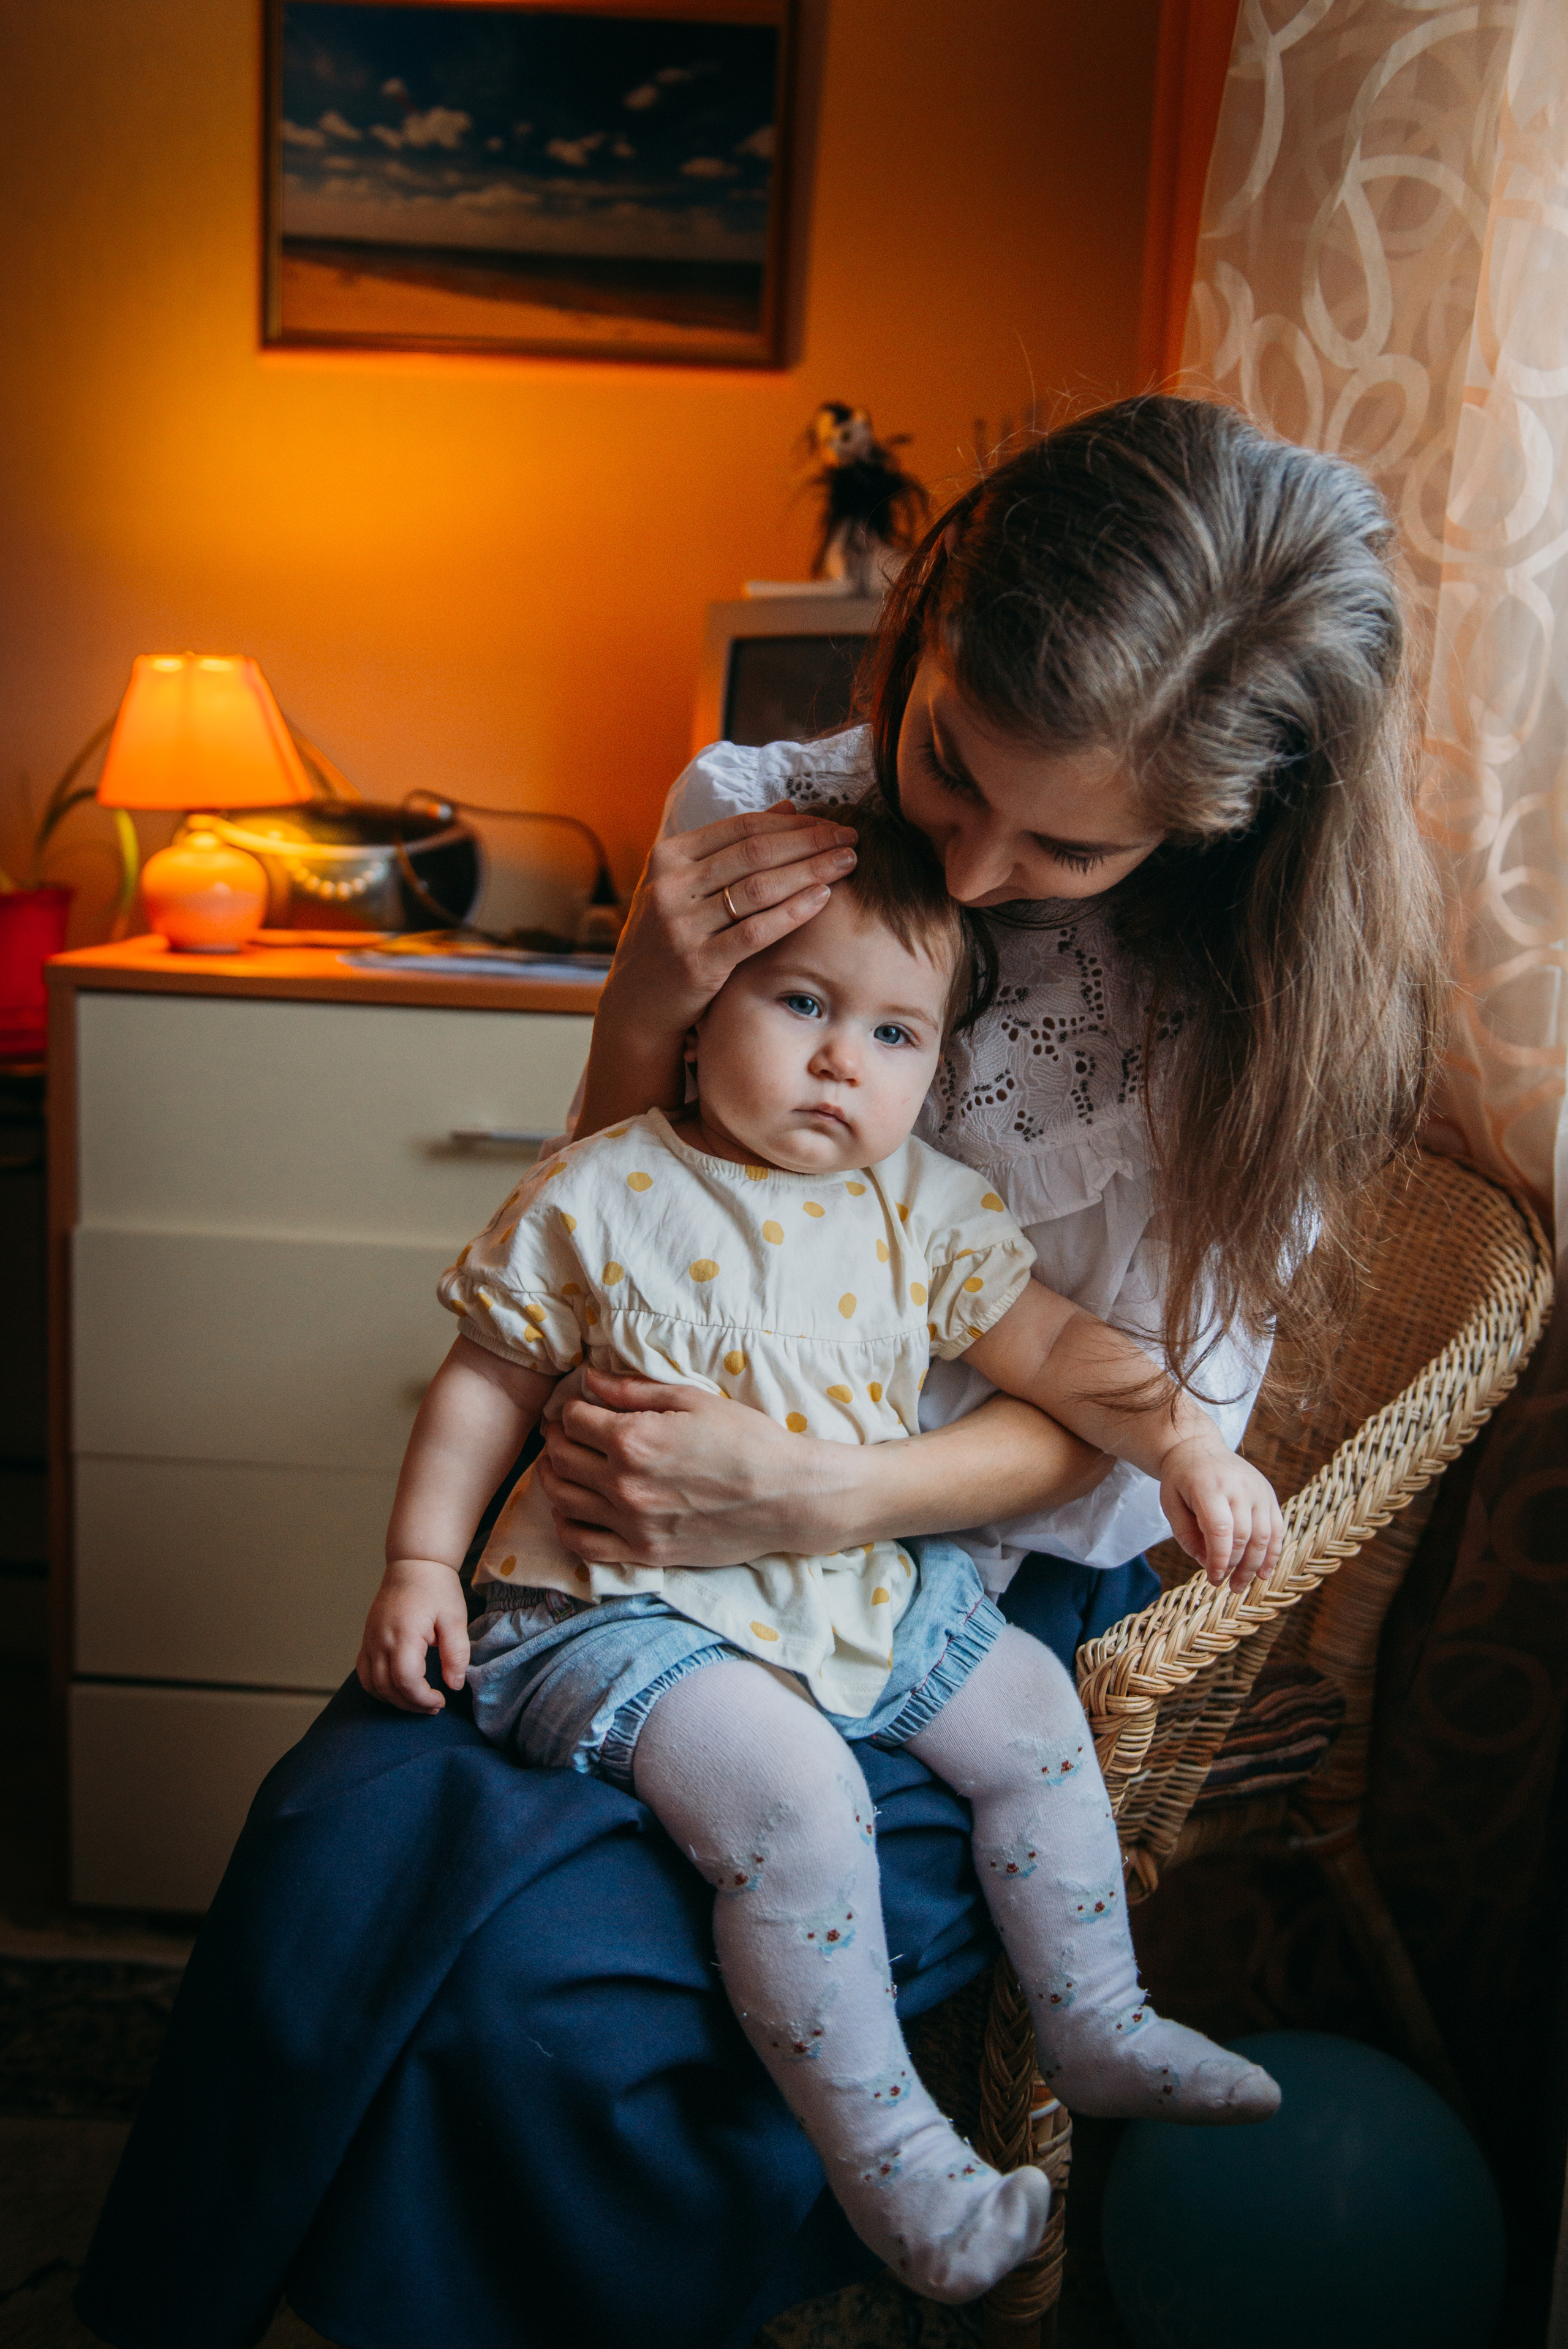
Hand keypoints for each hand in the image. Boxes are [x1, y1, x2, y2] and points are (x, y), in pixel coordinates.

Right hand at [356, 1556, 470, 1713]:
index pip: (406, 1681)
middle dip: (411, 1704)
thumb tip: (454, 1685)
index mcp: (403, 1635)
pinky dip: (377, 1688)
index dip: (422, 1699)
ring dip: (394, 1700)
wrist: (413, 1565)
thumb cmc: (436, 1589)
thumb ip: (456, 1654)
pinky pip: (363, 1673)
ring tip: (417, 1701)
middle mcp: (380, 1640)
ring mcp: (370, 1640)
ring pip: (372, 1685)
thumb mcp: (455, 1619)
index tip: (441, 1701)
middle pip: (387, 1688)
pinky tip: (397, 1690)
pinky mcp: (366, 1639)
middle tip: (433, 1706)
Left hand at [537, 1371, 845, 1565]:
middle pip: (561, 1458)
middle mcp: (624, 1483)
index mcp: (634, 1439)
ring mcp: (632, 1522)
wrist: (786, 1497)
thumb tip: (588, 1379)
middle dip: (557, 1438)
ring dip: (553, 1477)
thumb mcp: (692, 1399)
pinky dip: (565, 1525)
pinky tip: (570, 1510)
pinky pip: (583, 1544)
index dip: (572, 1407)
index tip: (580, 1406)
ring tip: (563, 1464)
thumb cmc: (746, 1440)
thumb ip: (633, 1390)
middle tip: (567, 1431)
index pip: (573, 1419)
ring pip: (562, 1500)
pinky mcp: (644, 1552)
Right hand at [605, 800, 858, 1037]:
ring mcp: (681, 925)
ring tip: (847, 863)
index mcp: (668, 857)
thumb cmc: (671, 937)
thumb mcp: (688, 885)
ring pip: (759, 889)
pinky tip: (823, 898)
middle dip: (810, 842)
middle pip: (754, 853)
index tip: (831, 823)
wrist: (638, 1003)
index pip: (742, 828)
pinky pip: (756, 931)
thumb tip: (789, 806)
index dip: (793, 823)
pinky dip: (793, 912)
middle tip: (850, 839)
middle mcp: (671, 886)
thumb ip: (733, 847)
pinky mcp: (697, 963)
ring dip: (810, 871)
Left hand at [1157, 1438, 1283, 1592]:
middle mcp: (1238, 1486)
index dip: (1220, 1559)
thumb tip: (1208, 1564)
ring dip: (1255, 1566)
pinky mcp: (1269, 1493)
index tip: (1213, 1579)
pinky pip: (1277, 1528)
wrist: (1198, 1447)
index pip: (1220, 1529)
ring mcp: (1257, 1489)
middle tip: (1225, 1585)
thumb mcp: (1170, 1505)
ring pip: (1264, 1535)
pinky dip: (1273, 1553)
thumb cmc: (1181, 1480)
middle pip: (1244, 1536)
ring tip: (1241, 1585)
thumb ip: (1186, 1536)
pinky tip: (1263, 1573)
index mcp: (1209, 1487)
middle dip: (1235, 1567)